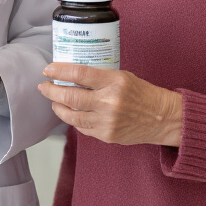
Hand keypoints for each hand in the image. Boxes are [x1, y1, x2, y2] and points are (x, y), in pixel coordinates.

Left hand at [38, 63, 183, 146]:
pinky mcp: (107, 135)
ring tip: (54, 101)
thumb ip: (98, 77)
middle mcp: (109, 101)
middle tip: (44, 86)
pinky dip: (73, 120)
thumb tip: (69, 74)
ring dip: (58, 107)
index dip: (59, 70)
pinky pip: (82, 127)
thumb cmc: (141, 93)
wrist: (162, 118)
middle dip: (51, 90)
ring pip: (71, 115)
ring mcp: (107, 121)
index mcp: (114, 81)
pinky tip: (70, 113)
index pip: (79, 73)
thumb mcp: (122, 76)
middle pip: (70, 95)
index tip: (48, 69)